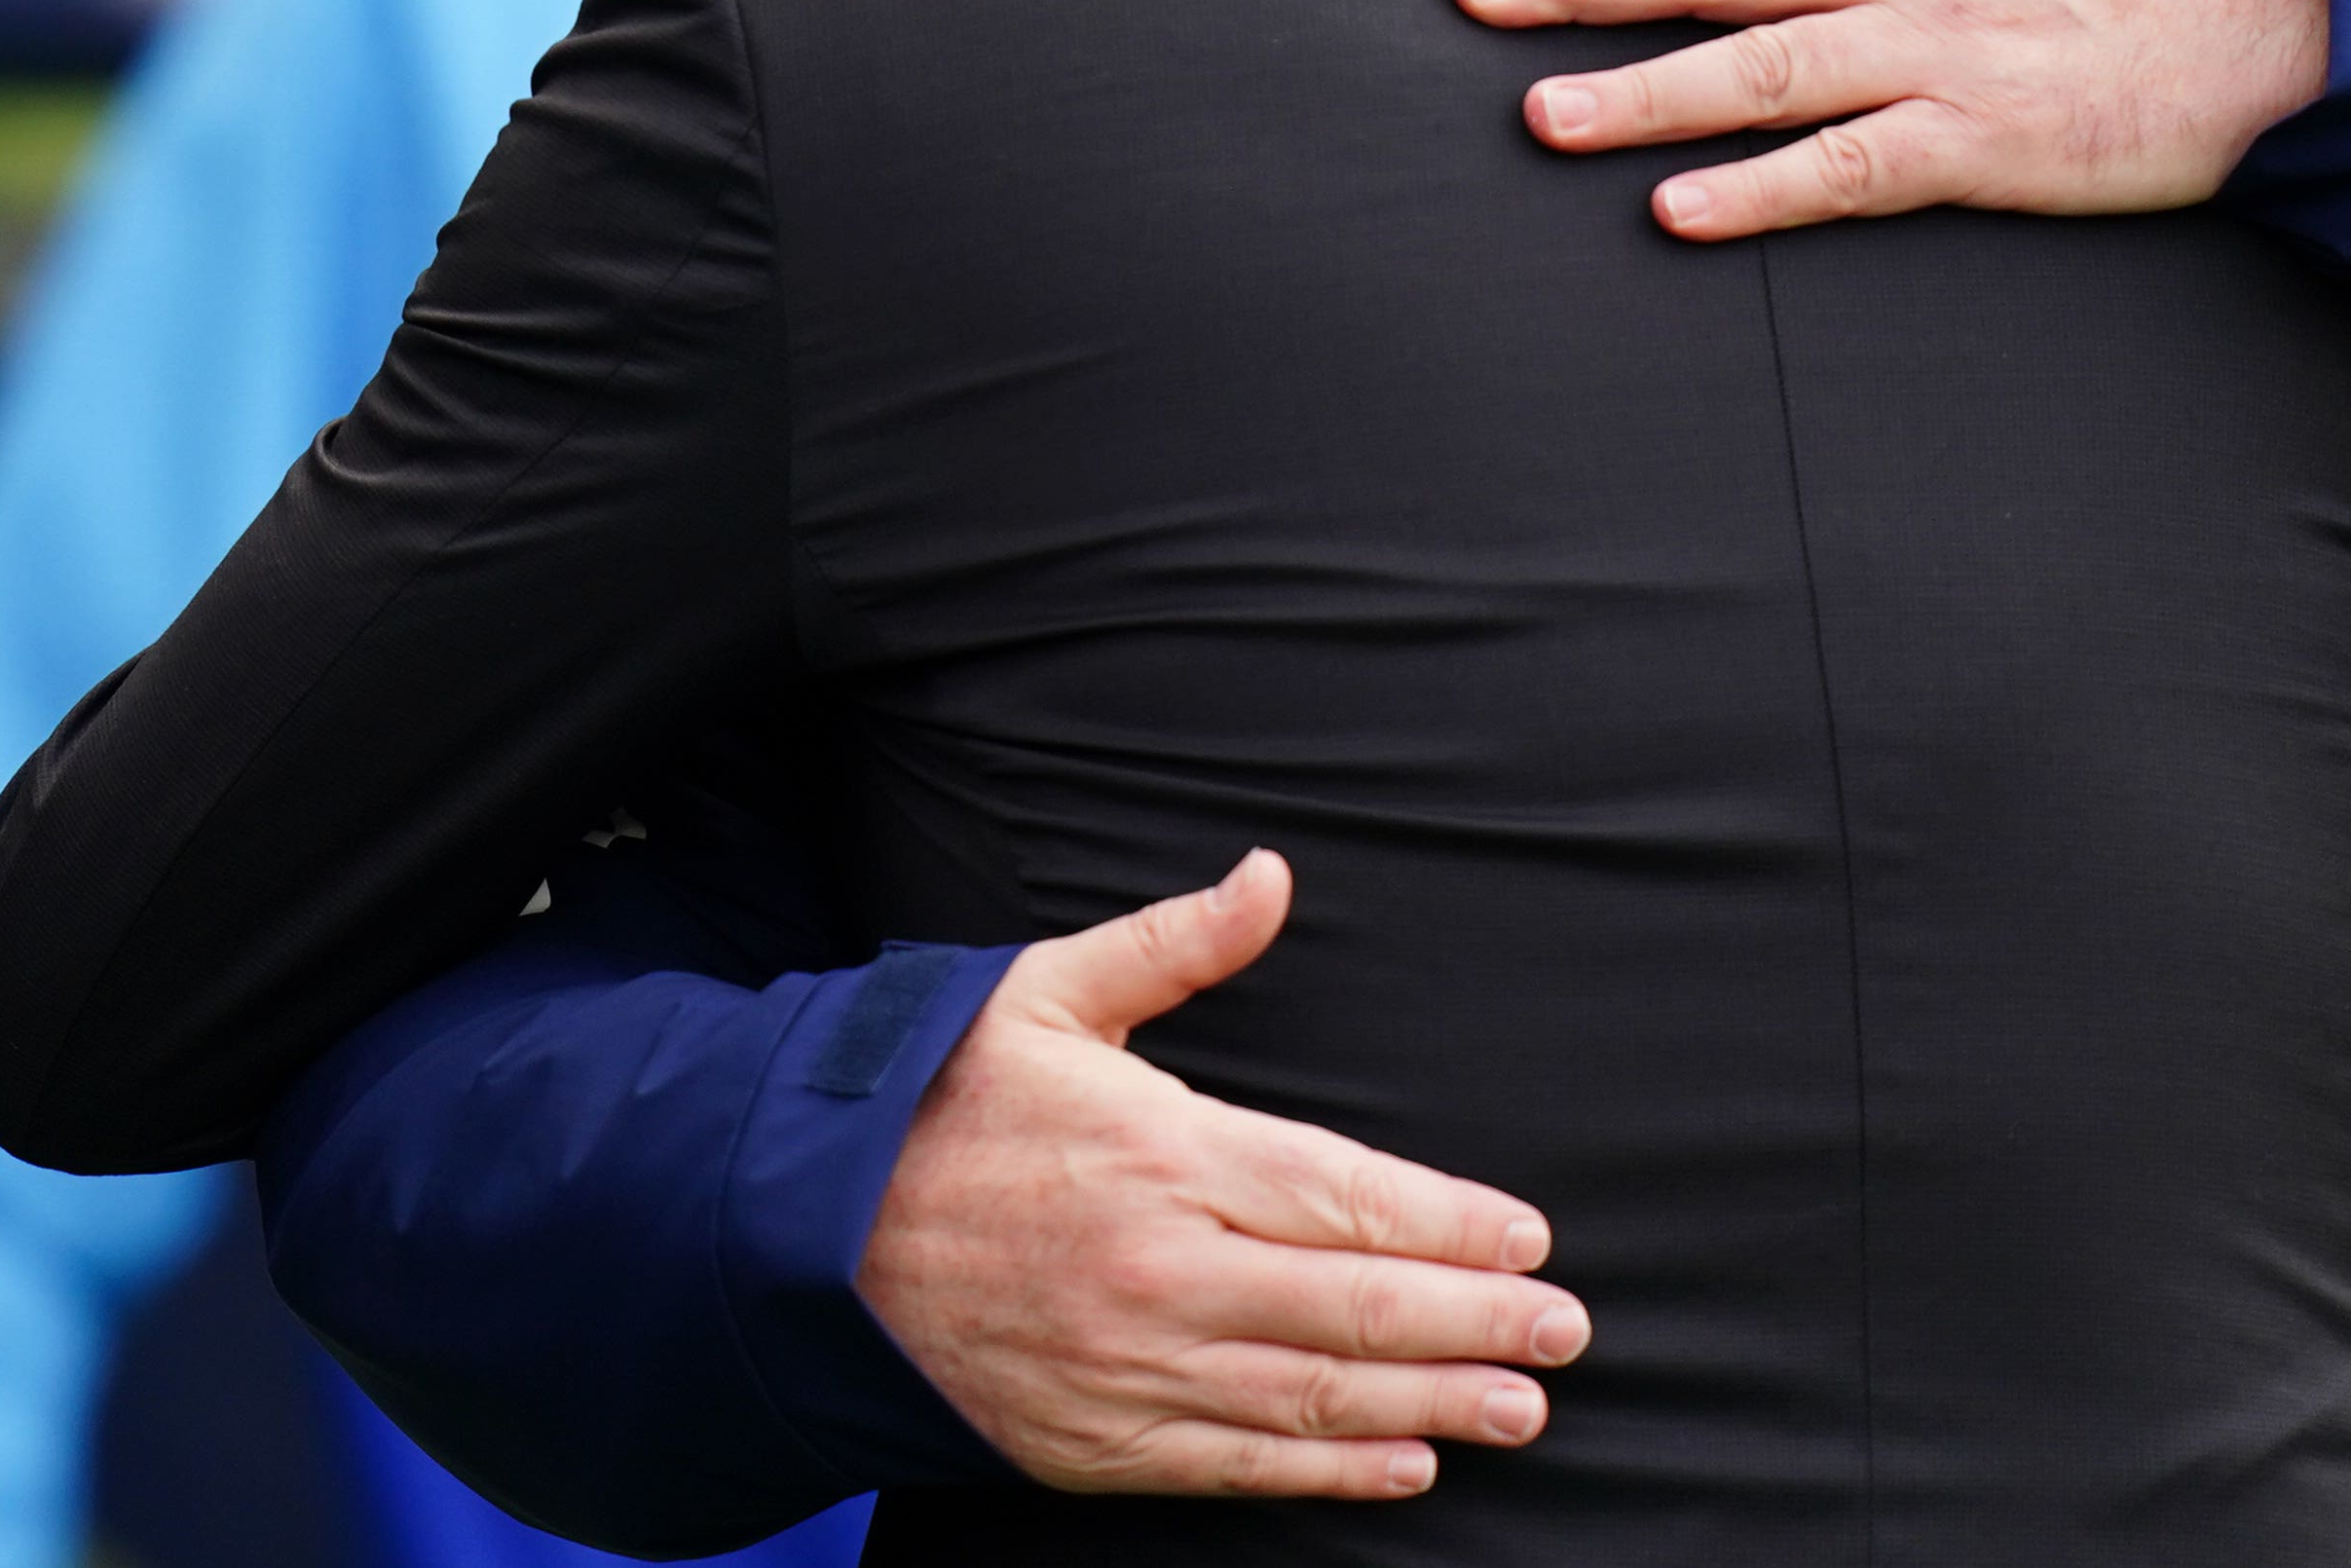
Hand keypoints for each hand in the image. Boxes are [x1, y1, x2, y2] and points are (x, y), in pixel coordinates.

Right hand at [854, 851, 1587, 1497]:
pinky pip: (1233, 1468)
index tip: (1527, 1239)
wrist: (787, 1235)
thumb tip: (1269, 876)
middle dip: (1475, 1324)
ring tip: (1517, 1410)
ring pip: (1311, 1397)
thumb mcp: (1048, 991)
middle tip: (1562, 1335)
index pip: (1346, 1195)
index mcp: (1163, 1151)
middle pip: (1354, 1305)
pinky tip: (1401, 1467)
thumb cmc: (932, 1103)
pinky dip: (1327, 1474)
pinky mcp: (1089, 1441)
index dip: (1449, 1225)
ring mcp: (1126, 1366)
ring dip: (1429, 1407)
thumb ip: (1177, 944)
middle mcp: (1160, 1268)